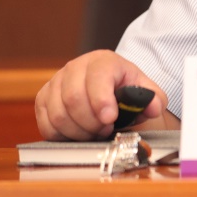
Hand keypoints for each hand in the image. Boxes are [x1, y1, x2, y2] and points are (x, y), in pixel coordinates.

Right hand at [34, 50, 167, 140]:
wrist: (108, 90)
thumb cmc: (125, 91)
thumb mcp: (144, 92)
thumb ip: (153, 99)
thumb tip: (153, 106)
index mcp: (102, 61)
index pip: (97, 77)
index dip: (101, 100)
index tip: (110, 118)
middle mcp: (75, 68)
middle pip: (73, 98)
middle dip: (91, 122)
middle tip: (106, 130)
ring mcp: (56, 83)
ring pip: (58, 114)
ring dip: (79, 131)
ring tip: (95, 132)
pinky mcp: (43, 99)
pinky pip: (46, 124)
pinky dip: (63, 135)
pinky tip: (79, 134)